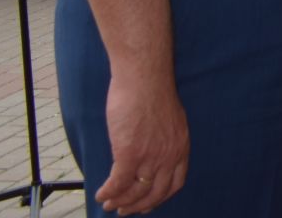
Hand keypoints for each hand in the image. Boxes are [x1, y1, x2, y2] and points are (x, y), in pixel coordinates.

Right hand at [97, 67, 188, 213]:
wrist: (145, 77)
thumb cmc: (153, 92)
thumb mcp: (169, 120)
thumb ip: (164, 139)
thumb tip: (150, 151)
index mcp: (181, 146)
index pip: (175, 183)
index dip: (160, 197)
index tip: (148, 203)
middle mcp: (169, 155)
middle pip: (156, 193)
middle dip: (139, 205)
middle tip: (124, 210)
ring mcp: (150, 156)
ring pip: (135, 191)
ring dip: (120, 201)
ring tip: (109, 204)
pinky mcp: (129, 153)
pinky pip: (117, 183)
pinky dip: (108, 192)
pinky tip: (100, 194)